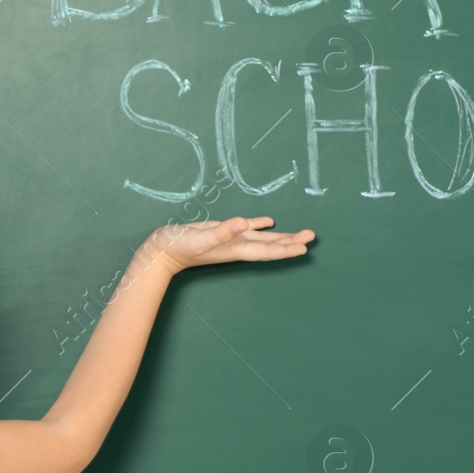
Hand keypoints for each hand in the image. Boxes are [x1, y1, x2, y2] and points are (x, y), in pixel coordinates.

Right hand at [144, 217, 314, 276]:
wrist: (162, 250)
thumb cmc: (180, 246)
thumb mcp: (201, 238)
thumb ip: (222, 231)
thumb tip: (245, 223)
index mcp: (236, 249)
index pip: (267, 250)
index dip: (286, 249)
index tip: (304, 247)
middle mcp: (237, 246)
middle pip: (270, 246)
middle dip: (291, 242)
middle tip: (311, 236)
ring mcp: (231, 239)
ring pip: (262, 238)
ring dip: (281, 236)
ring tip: (300, 233)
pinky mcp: (224, 231)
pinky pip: (247, 229)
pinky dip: (261, 225)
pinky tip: (270, 222)